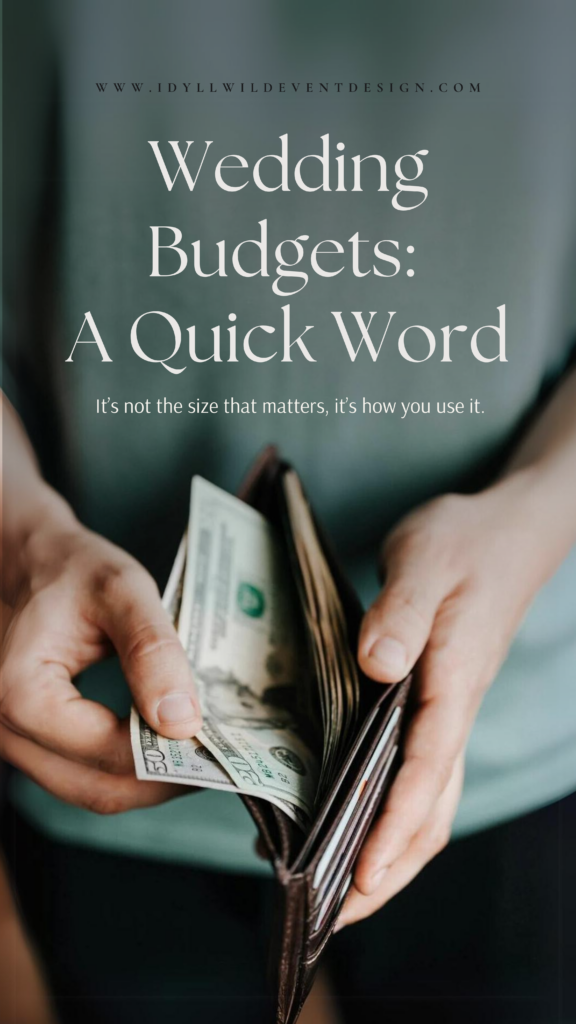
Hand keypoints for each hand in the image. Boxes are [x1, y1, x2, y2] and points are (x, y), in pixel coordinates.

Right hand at [0, 494, 200, 813]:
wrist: (34, 561)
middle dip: (163, 781)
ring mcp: (14, 740)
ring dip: (148, 780)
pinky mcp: (32, 741)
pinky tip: (164, 743)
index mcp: (21, 692)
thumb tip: (181, 722)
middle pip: (96, 789)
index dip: (166, 758)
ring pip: (90, 790)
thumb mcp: (122, 590)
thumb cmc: (73, 568)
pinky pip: (83, 773)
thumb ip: (152, 652)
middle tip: (221, 759)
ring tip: (199, 752)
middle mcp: (6, 728)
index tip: (218, 746)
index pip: (106, 752)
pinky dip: (127, 768)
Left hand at [338, 469, 561, 927]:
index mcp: (453, 680)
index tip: (360, 876)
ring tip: (341, 890)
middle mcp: (455, 708)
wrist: (506, 531)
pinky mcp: (438, 702)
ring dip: (392, 850)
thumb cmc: (464, 542)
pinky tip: (355, 817)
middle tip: (335, 914)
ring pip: (431, 800)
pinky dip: (392, 810)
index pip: (427, 768)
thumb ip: (402, 611)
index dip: (395, 825)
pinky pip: (421, 773)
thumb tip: (377, 665)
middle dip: (390, 867)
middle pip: (433, 808)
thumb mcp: (426, 559)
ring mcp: (450, 710)